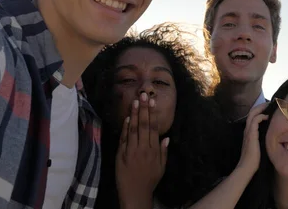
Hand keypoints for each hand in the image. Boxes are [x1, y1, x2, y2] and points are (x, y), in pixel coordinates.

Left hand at [116, 92, 168, 208]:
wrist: (135, 193)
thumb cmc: (150, 180)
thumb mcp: (161, 167)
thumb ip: (163, 152)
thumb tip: (166, 137)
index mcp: (154, 150)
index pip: (153, 128)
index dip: (153, 114)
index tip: (152, 101)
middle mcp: (143, 148)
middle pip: (143, 125)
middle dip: (143, 109)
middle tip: (143, 95)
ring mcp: (131, 151)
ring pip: (133, 129)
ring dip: (134, 114)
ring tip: (135, 101)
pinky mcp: (121, 154)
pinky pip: (124, 138)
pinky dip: (125, 128)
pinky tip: (127, 118)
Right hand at [236, 102, 268, 174]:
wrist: (247, 167)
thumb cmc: (254, 160)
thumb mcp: (260, 146)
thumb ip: (263, 139)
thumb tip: (273, 136)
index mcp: (249, 132)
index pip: (253, 116)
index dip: (260, 110)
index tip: (269, 108)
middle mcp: (247, 129)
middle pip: (252, 111)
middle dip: (261, 106)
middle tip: (270, 103)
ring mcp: (248, 131)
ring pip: (253, 113)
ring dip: (261, 108)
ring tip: (269, 106)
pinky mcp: (251, 134)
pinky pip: (255, 120)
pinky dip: (261, 116)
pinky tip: (268, 117)